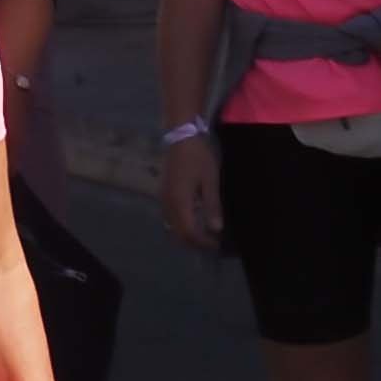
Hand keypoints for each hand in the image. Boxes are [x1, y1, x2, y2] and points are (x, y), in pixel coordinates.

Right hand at [157, 134, 226, 256]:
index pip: (189, 232)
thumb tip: (216, 229)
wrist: (181, 136)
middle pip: (177, 233)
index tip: (218, 244)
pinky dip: (181, 223)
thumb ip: (212, 206)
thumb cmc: (199, 157)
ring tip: (205, 234)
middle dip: (194, 242)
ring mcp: (163, 197)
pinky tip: (195, 219)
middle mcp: (167, 203)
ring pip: (172, 225)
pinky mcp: (163, 192)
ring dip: (187, 233)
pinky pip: (170, 216)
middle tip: (212, 243)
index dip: (202, 242)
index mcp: (179, 202)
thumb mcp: (211, 181)